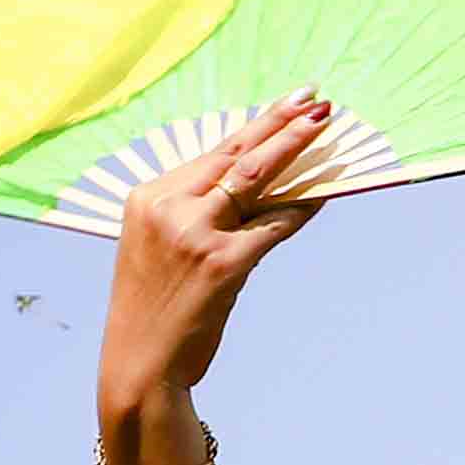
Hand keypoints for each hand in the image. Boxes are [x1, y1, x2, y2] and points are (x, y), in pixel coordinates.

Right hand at [96, 92, 340, 460]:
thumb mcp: (160, 251)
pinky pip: (273, 225)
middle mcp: (168, 207)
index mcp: (148, 198)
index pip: (211, 154)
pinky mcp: (222, 263)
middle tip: (313, 96)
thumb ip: (193, 216)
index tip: (282, 105)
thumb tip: (251, 192)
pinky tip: (324, 191)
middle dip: (278, 120)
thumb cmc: (153, 314)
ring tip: (324, 122)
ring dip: (294, 145)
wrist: (140, 368)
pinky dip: (301, 207)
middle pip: (235, 152)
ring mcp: (194, 233)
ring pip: (255, 176)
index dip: (252, 127)